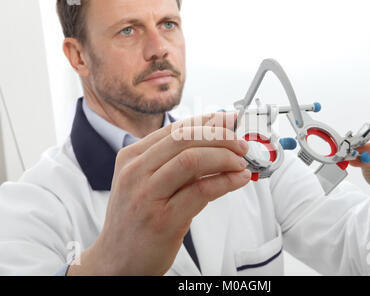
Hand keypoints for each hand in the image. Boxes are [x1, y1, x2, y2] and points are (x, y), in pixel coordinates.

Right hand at [68, 112, 250, 274]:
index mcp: (131, 157)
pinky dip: (226, 181)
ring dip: (225, 156)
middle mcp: (135, 171)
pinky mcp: (162, 219)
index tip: (229, 120)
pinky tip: (239, 179)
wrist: (116, 261)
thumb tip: (214, 144)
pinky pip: (201, 190)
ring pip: (192, 159)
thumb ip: (173, 163)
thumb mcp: (145, 183)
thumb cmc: (136, 221)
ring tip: (240, 162)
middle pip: (185, 138)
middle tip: (240, 144)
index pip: (175, 128)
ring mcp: (147, 195)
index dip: (207, 122)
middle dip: (220, 136)